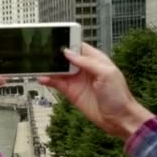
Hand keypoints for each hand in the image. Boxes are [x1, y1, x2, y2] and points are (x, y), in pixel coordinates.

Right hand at [38, 43, 153, 139]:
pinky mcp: (70, 92)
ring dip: (49, 67)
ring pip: (58, 70)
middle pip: (65, 57)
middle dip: (54, 54)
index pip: (78, 46)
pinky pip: (56, 83)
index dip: (68, 42)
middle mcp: (84, 68)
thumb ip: (87, 62)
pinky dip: (47, 80)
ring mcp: (76, 80)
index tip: (55, 38)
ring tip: (38, 64)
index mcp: (95, 60)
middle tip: (42, 51)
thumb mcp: (106, 73)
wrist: (118, 118)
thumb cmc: (118, 95)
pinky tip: (42, 78)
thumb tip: (68, 53)